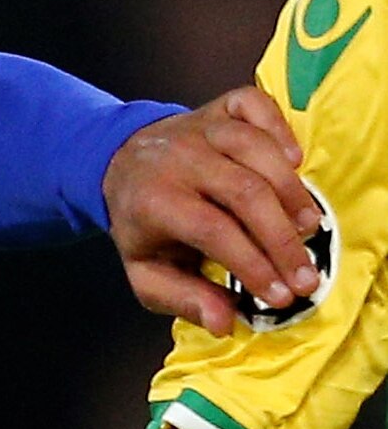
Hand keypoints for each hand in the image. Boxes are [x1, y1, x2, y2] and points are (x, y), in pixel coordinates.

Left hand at [102, 86, 319, 336]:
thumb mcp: (146, 270)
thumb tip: (224, 323)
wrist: (119, 162)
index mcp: (153, 201)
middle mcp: (177, 159)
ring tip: (309, 228)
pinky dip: (279, 127)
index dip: (253, 264)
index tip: (282, 295)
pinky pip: (253, 106)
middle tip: (306, 276)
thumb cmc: (142, 224)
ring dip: (290, 190)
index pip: (213, 231)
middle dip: (281, 239)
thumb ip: (182, 297)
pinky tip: (294, 161)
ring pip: (255, 150)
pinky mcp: (218, 108)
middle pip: (243, 192)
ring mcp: (199, 128)